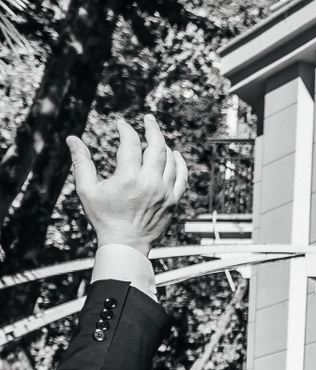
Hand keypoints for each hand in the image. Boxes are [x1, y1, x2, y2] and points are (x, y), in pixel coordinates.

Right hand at [68, 115, 187, 253]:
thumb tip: (72, 139)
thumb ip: (81, 162)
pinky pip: (181, 177)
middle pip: (157, 147)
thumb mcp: (86, 190)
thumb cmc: (103, 217)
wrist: (126, 243)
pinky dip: (180, 163)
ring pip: (171, 161)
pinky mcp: (173, 202)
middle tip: (148, 118)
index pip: (131, 144)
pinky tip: (175, 155)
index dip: (126, 130)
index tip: (121, 125)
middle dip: (152, 129)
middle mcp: (149, 183)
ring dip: (164, 145)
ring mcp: (164, 192)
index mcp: (128, 178)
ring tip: (156, 137)